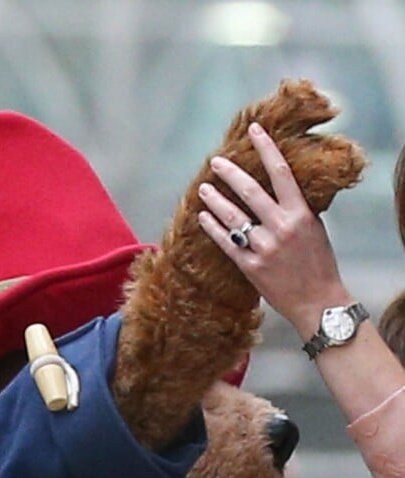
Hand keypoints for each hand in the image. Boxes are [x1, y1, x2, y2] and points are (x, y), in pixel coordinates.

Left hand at [197, 122, 353, 339]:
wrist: (318, 302)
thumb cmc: (319, 264)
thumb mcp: (315, 230)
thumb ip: (296, 209)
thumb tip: (278, 187)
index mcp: (300, 214)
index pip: (281, 173)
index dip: (267, 148)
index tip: (254, 131)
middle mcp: (282, 227)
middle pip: (250, 191)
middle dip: (231, 173)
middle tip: (216, 161)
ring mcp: (264, 247)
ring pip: (233, 216)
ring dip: (215, 200)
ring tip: (203, 188)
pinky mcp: (250, 266)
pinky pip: (226, 242)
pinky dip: (213, 228)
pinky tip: (203, 217)